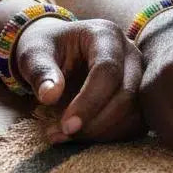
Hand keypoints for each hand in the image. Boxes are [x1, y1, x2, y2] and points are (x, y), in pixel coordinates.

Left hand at [13, 17, 144, 143]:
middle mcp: (129, 52)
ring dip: (102, 133)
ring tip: (65, 136)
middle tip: (62, 134)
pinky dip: (110, 137)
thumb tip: (50, 96)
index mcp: (105, 34)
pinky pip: (134, 124)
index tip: (66, 125)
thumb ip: (41, 71)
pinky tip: (82, 137)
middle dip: (95, 122)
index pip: (108, 70)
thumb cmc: (47, 49)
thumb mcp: (34, 54)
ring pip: (134, 113)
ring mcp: (138, 75)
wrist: (60, 50)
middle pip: (126, 93)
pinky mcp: (138, 97)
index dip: (90, 101)